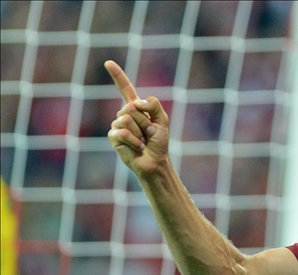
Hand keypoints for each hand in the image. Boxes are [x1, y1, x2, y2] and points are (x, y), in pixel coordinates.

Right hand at [105, 60, 169, 175]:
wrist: (155, 161)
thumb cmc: (159, 142)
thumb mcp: (162, 120)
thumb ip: (154, 106)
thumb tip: (136, 102)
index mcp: (136, 108)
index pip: (125, 88)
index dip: (117, 76)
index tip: (108, 63)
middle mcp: (124, 114)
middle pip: (131, 107)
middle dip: (144, 121)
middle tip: (149, 133)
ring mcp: (117, 125)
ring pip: (126, 119)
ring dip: (140, 132)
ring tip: (143, 140)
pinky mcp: (113, 137)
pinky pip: (122, 132)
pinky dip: (134, 140)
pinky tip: (137, 146)